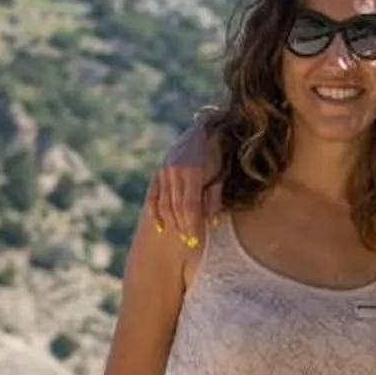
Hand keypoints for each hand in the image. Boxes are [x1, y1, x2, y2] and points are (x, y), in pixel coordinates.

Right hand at [142, 123, 222, 247]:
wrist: (205, 130)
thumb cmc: (219, 154)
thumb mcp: (222, 172)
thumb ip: (215, 196)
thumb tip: (212, 222)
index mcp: (191, 170)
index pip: (189, 205)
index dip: (193, 224)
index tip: (196, 241)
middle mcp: (174, 171)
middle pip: (176, 207)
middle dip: (184, 227)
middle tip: (191, 244)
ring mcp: (164, 171)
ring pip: (165, 204)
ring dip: (173, 223)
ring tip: (182, 236)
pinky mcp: (159, 172)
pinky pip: (153, 196)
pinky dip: (156, 213)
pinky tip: (160, 227)